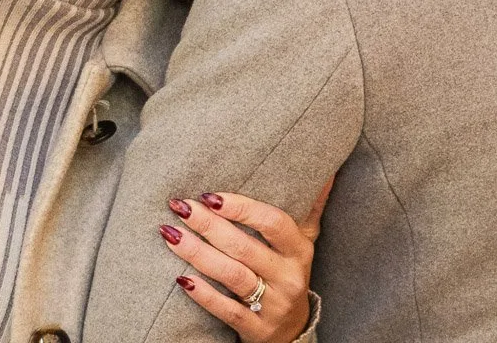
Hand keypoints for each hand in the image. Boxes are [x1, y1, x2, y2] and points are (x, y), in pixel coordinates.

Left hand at [160, 179, 332, 342]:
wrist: (291, 330)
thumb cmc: (288, 271)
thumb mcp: (304, 240)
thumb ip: (310, 205)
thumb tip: (326, 169)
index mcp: (299, 250)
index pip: (272, 223)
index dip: (242, 208)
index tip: (210, 195)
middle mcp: (289, 277)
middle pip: (244, 247)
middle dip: (208, 225)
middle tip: (180, 206)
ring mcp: (273, 305)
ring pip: (232, 275)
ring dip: (197, 253)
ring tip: (170, 234)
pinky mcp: (256, 329)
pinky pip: (226, 310)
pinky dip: (203, 294)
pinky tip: (181, 278)